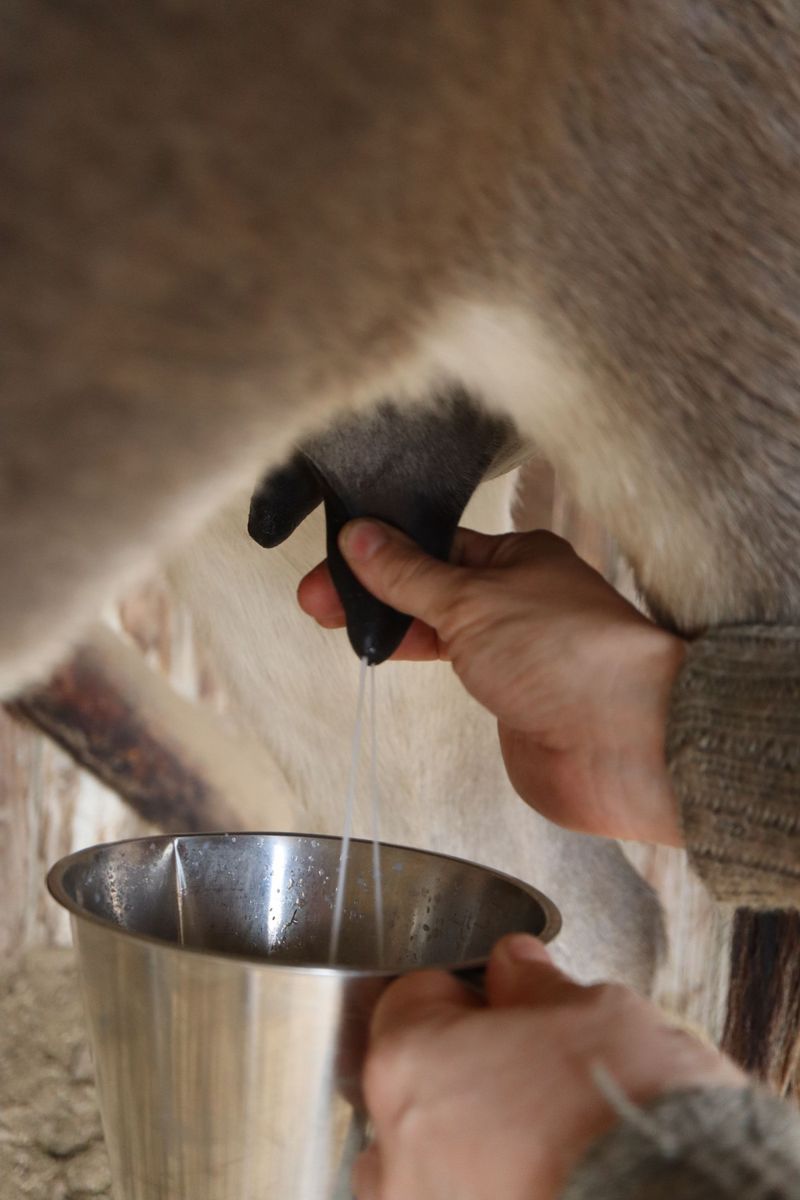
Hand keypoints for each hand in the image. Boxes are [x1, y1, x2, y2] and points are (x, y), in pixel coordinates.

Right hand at [298, 521, 685, 843]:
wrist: (622, 744)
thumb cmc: (568, 656)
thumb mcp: (470, 600)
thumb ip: (409, 574)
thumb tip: (362, 538)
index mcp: (519, 557)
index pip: (435, 543)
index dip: (380, 552)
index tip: (333, 564)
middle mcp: (519, 598)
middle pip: (431, 585)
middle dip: (375, 592)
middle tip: (317, 604)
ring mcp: (515, 649)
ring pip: (441, 626)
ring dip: (394, 626)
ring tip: (343, 630)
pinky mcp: (512, 696)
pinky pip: (457, 668)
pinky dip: (420, 658)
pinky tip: (390, 657)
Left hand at [353, 935, 743, 1199]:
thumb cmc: (628, 1112)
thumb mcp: (590, 1011)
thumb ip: (531, 985)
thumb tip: (515, 967)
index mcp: (408, 1063)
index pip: (412, 999)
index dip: (467, 993)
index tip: (504, 1001)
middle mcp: (396, 1150)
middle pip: (412, 1086)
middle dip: (463, 1074)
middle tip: (532, 1071)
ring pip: (432, 1162)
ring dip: (474, 1146)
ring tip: (548, 1137)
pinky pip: (464, 1199)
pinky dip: (498, 1188)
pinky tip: (555, 1176)